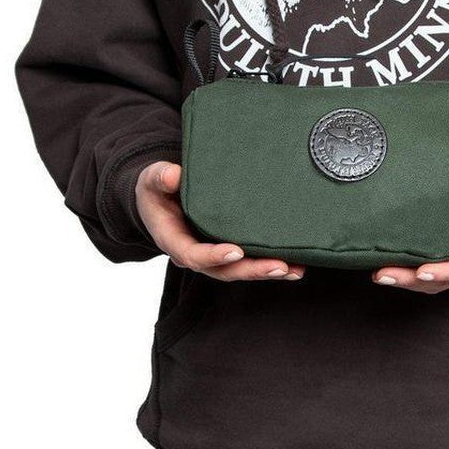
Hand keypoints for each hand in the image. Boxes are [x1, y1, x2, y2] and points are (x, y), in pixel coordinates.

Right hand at [136, 162, 304, 281]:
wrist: (162, 198)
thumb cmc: (157, 190)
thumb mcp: (152, 180)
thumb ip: (160, 177)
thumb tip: (172, 175)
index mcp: (173, 241)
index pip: (193, 255)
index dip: (213, 256)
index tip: (235, 251)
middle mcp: (195, 255)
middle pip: (223, 271)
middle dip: (252, 270)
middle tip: (279, 266)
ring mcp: (213, 257)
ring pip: (240, 271)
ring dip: (267, 272)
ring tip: (294, 270)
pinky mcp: (228, 252)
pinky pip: (249, 264)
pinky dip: (270, 266)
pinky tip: (295, 267)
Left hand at [372, 172, 448, 293]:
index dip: (447, 271)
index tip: (423, 271)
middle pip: (446, 280)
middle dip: (413, 281)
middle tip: (384, 275)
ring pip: (435, 282)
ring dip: (406, 282)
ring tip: (379, 275)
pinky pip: (432, 274)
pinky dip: (409, 275)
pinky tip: (386, 268)